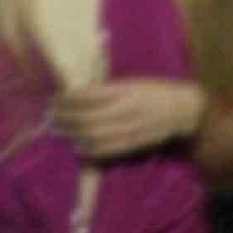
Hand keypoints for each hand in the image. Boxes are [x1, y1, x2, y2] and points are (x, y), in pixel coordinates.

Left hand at [53, 78, 204, 158]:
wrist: (182, 110)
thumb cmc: (156, 91)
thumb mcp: (133, 82)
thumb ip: (109, 89)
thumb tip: (81, 94)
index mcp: (125, 90)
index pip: (87, 96)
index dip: (68, 99)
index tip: (55, 97)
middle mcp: (124, 110)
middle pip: (85, 117)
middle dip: (64, 117)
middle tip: (50, 115)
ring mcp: (127, 129)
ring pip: (91, 135)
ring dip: (71, 133)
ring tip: (58, 128)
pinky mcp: (130, 144)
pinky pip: (103, 150)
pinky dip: (87, 148)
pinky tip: (76, 145)